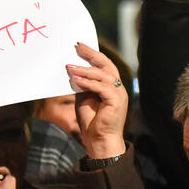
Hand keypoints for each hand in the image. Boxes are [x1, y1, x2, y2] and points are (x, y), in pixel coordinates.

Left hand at [67, 42, 127, 159]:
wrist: (99, 142)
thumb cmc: (92, 123)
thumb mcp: (84, 99)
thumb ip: (82, 85)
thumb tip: (73, 72)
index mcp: (112, 86)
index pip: (104, 65)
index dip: (92, 55)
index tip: (79, 47)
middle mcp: (118, 88)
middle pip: (106, 65)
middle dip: (91, 55)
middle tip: (77, 47)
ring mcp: (119, 95)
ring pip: (103, 75)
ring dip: (85, 70)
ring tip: (70, 67)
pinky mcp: (117, 102)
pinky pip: (102, 87)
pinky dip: (89, 83)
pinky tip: (76, 80)